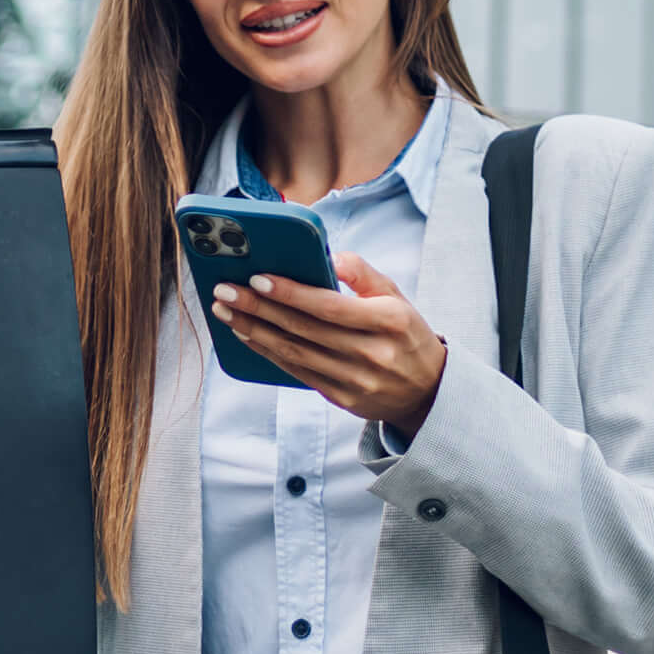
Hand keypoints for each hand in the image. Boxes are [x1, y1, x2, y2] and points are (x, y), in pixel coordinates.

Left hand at [207, 250, 448, 433]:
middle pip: (304, 329)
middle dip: (259, 308)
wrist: (427, 391)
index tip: (257, 278)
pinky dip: (267, 353)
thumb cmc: (404, 333)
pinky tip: (246, 335)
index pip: (330, 306)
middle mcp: (372, 352)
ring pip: (295, 353)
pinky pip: (297, 372)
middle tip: (225, 290)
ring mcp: (357, 380)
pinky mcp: (342, 398)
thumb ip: (363, 273)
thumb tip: (327, 255)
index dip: (291, 293)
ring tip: (226, 311)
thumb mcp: (396, 296)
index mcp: (389, 320)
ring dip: (254, 331)